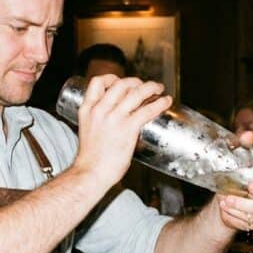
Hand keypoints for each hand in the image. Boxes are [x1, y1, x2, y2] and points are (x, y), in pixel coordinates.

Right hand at [73, 75, 171, 190]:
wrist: (90, 174)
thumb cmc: (90, 159)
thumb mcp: (87, 130)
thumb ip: (99, 121)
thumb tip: (115, 121)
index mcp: (87, 109)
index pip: (97, 82)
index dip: (112, 78)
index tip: (120, 82)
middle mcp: (100, 110)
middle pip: (121, 84)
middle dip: (135, 81)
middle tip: (144, 86)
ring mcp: (114, 118)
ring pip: (136, 93)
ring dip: (151, 87)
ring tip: (159, 89)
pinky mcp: (128, 128)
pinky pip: (147, 110)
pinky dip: (159, 103)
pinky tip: (166, 101)